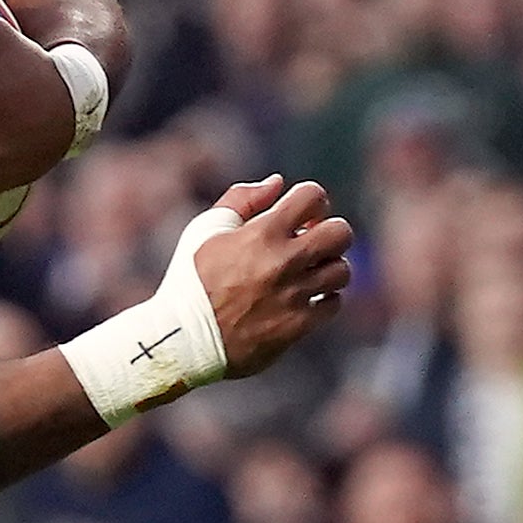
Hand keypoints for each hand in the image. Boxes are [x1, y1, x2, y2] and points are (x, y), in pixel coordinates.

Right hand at [192, 176, 356, 376]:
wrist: (181, 339)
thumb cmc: (189, 280)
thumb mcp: (205, 230)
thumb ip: (241, 200)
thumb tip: (277, 183)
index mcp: (262, 234)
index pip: (313, 197)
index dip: (311, 202)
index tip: (300, 216)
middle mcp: (283, 262)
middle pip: (340, 233)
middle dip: (330, 233)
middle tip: (311, 243)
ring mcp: (294, 295)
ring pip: (341, 271)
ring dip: (327, 268)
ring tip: (306, 273)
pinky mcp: (298, 325)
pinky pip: (333, 304)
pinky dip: (323, 299)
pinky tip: (303, 298)